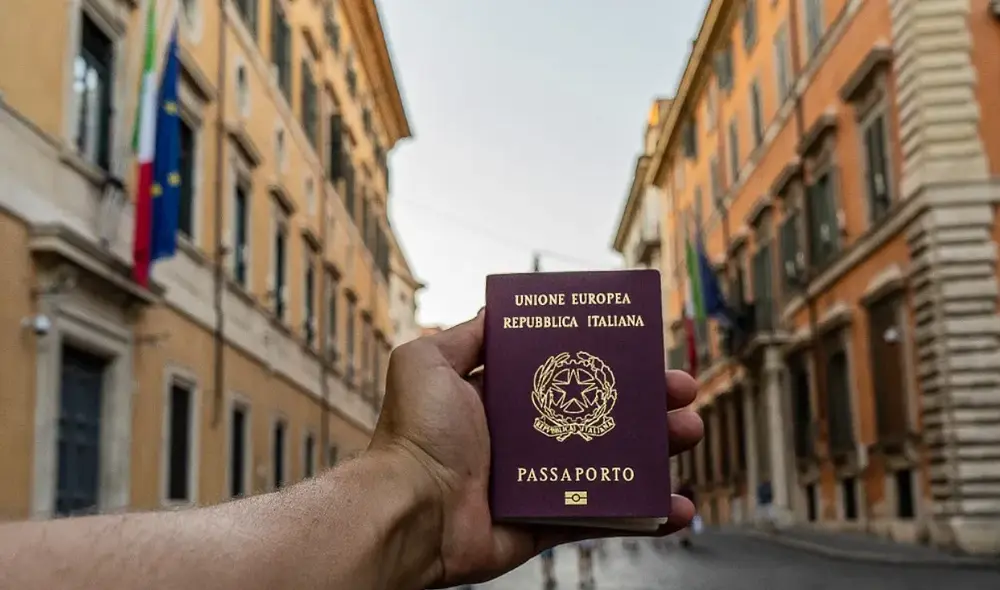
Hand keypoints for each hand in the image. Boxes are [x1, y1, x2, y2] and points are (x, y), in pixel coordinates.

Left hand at [369, 311, 702, 587]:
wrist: (410, 511)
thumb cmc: (414, 436)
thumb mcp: (428, 361)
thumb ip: (464, 335)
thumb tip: (493, 310)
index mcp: (500, 398)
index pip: (568, 371)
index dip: (606, 360)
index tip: (642, 349)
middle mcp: (524, 437)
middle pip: (601, 413)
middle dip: (646, 402)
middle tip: (680, 392)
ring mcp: (539, 481)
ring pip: (613, 461)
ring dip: (656, 450)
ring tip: (688, 432)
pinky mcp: (548, 522)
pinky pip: (606, 516)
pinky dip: (645, 515)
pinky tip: (678, 505)